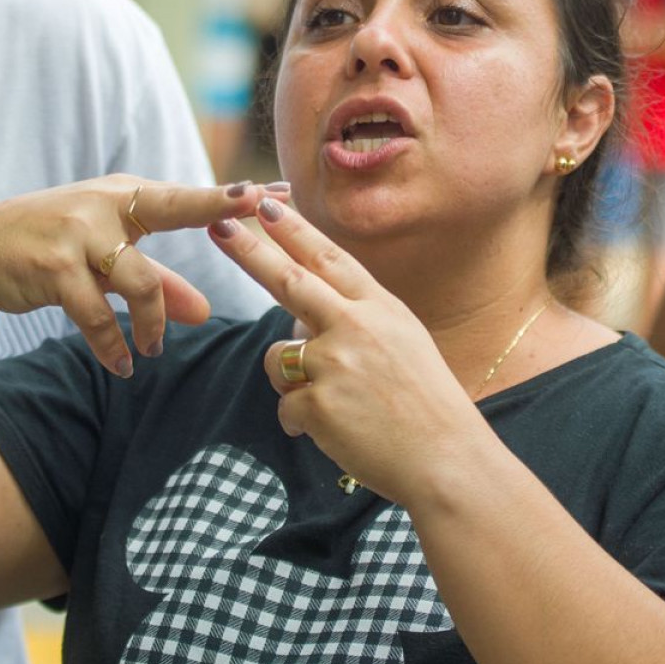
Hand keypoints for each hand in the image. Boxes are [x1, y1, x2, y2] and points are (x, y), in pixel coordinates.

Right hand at [0, 177, 267, 376]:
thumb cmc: (53, 250)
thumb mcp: (107, 262)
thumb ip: (157, 282)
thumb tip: (204, 313)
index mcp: (125, 196)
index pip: (187, 196)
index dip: (231, 196)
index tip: (275, 191)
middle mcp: (105, 204)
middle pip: (173, 206)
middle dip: (216, 205)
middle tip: (253, 209)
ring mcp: (78, 231)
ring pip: (138, 281)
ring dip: (151, 324)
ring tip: (149, 352)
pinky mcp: (53, 266)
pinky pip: (96, 312)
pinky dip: (111, 342)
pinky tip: (122, 364)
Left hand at [207, 197, 495, 506]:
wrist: (447, 459)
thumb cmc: (427, 405)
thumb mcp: (404, 343)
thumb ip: (355, 322)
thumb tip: (301, 318)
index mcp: (381, 308)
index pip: (329, 258)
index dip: (295, 230)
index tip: (267, 204)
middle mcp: (355, 326)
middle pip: (289, 280)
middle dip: (248, 250)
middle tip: (217, 224)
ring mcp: (334, 364)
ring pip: (279, 357)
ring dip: (291, 379)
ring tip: (335, 404)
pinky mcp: (317, 405)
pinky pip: (287, 408)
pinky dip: (304, 424)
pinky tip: (340, 433)